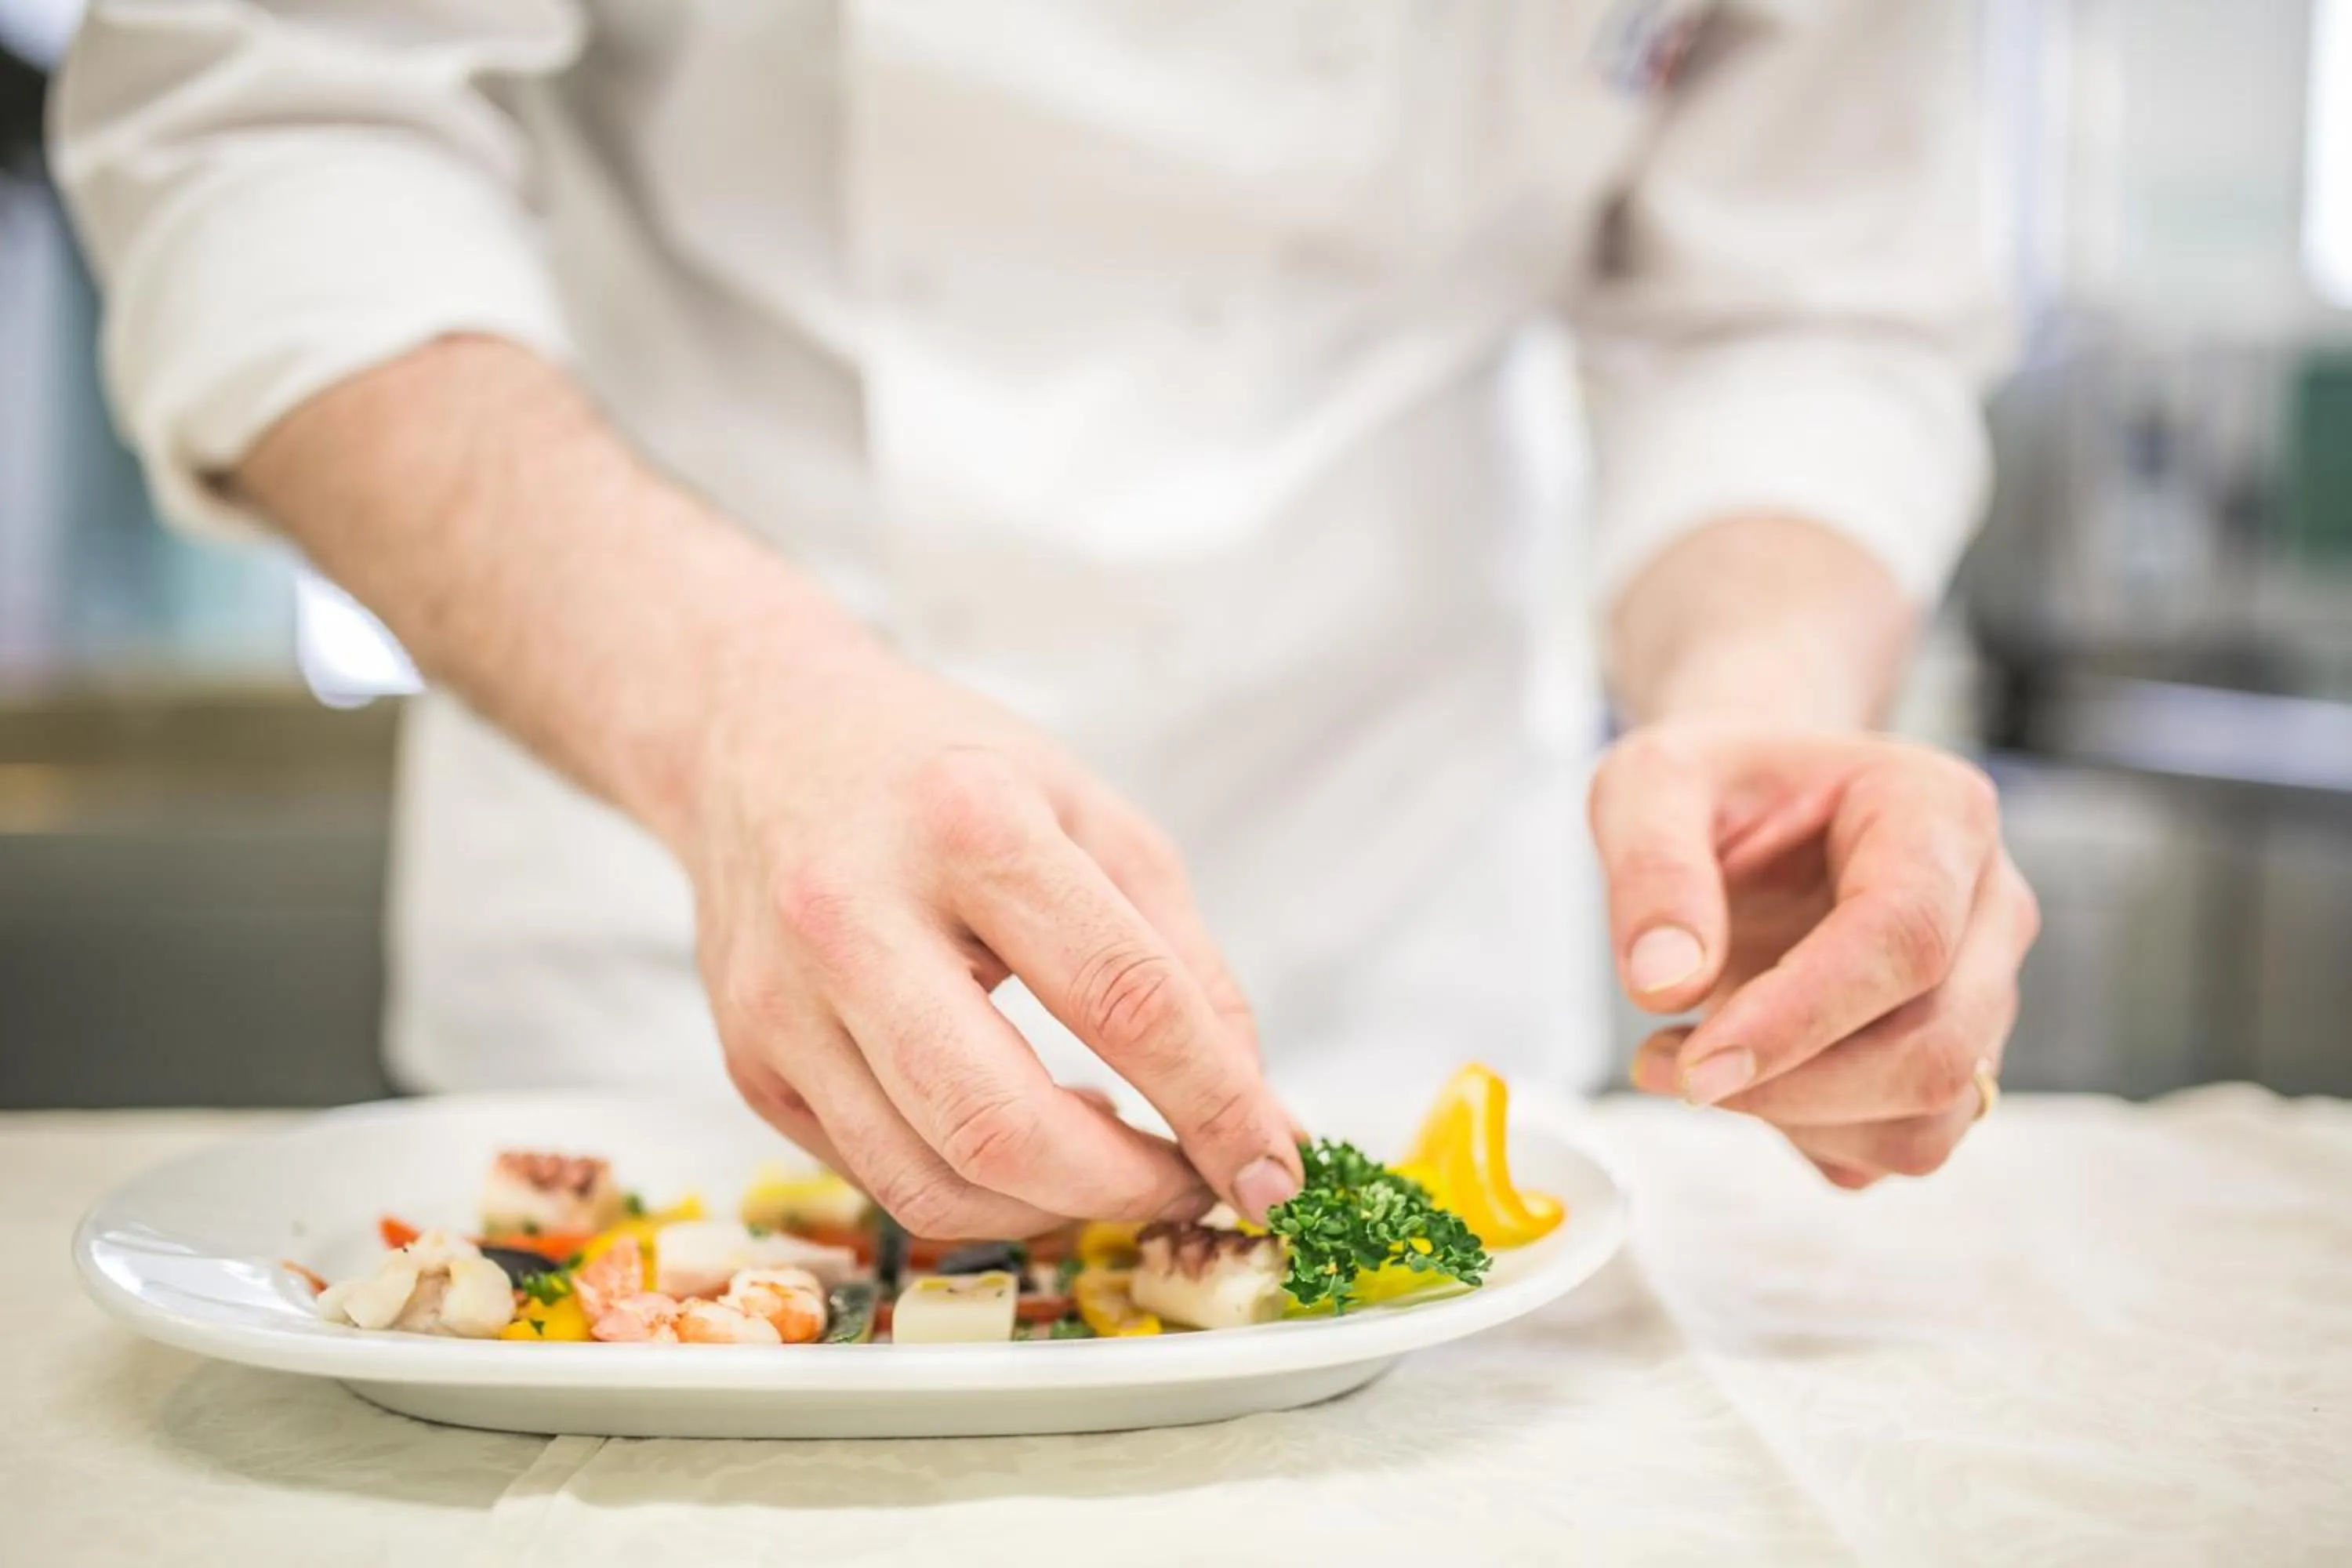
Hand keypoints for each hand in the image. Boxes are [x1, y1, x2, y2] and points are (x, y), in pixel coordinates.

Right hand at [684, 634, 1301, 1237]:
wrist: (762, 736)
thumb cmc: (944, 775)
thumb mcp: (1095, 817)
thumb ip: (1185, 965)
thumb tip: (1253, 1114)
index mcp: (970, 825)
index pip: (1124, 999)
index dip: (1217, 1105)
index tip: (1276, 1171)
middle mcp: (854, 916)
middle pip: (1003, 1124)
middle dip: (1125, 1190)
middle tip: (1189, 1185)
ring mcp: (784, 1002)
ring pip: (932, 1183)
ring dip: (1052, 1208)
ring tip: (1108, 1159)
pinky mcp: (749, 1062)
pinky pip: (878, 1180)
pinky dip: (977, 1189)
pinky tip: (1019, 1135)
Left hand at [1590, 721, 2039, 1187]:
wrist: (1748, 805)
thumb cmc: (1713, 787)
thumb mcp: (1648, 784)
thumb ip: (1652, 869)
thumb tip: (1666, 985)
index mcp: (1937, 812)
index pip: (1905, 938)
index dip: (1801, 1015)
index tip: (1698, 1064)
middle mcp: (1988, 906)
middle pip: (1934, 1047)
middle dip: (1790, 1086)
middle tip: (1663, 1065)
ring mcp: (1982, 991)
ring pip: (1929, 1118)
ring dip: (1797, 1121)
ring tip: (1686, 1065)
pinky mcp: (1951, 1058)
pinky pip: (1902, 1143)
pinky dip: (1813, 1138)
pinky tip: (1745, 1079)